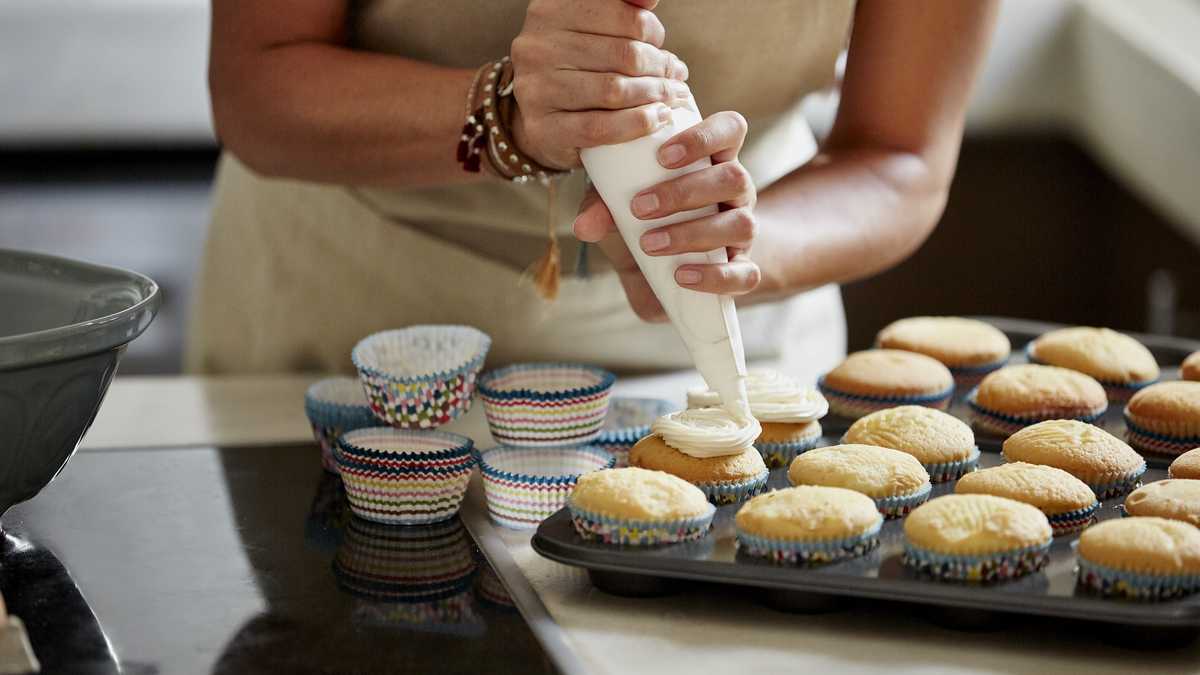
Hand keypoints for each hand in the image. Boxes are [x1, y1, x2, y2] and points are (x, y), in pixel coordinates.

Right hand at [510, 0, 690, 169]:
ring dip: (654, 95)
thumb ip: (621, 8)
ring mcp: (537, 89)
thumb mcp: (590, 27)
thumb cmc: (576, 66)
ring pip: (614, 90)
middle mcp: (537, 46)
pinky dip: (637, 123)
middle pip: (624, 54)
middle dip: (661, 67)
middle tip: (676, 77)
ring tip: (672, 97)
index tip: (659, 43)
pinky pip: (600, 127)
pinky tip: (657, 119)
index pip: (623, 15)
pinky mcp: (543, 128)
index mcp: (551, 11)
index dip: (651, 30)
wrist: (540, 119)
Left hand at [574, 111, 759, 320]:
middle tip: (639, 207)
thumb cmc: (644, 223)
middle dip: (684, 192)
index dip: (704, 137)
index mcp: (712, 161)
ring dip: (692, 233)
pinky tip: (681, 276)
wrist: (662, 273)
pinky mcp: (742, 269)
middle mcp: (735, 192)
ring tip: (649, 244)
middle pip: (734, 177)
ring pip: (742, 223)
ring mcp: (742, 230)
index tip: (662, 156)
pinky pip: (746, 274)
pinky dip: (714, 276)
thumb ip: (602, 208)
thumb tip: (584, 226)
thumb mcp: (618, 209)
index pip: (730, 129)